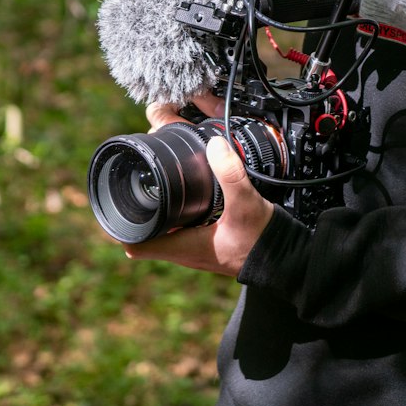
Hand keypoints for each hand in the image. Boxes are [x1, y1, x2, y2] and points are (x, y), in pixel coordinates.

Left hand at [123, 98, 274, 276]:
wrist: (287, 260)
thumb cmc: (263, 242)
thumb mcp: (245, 204)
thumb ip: (230, 174)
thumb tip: (214, 145)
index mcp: (184, 247)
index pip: (135, 245)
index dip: (121, 224)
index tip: (118, 200)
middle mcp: (185, 252)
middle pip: (146, 235)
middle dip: (140, 210)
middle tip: (139, 182)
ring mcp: (196, 250)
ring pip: (164, 232)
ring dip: (159, 212)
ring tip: (159, 185)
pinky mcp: (209, 244)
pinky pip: (182, 230)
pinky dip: (178, 214)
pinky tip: (188, 196)